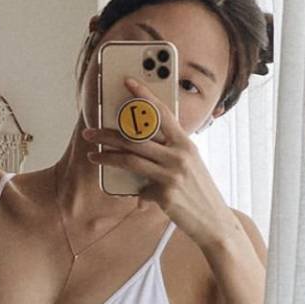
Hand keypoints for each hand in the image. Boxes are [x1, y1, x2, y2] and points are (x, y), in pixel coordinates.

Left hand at [82, 75, 236, 250]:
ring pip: (130, 159)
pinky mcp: (165, 194)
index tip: (128, 82)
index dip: (144, 95)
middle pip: (136, 137)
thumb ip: (169, 154)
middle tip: (90, 132)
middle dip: (108, 133)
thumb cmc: (199, 192)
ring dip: (106, 156)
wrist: (214, 221)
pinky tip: (136, 198)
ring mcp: (172, 174)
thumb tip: (141, 149)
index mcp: (185, 143)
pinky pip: (140, 189)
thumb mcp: (190, 165)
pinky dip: (136, 193)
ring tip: (92, 155)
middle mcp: (179, 155)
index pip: (162, 112)